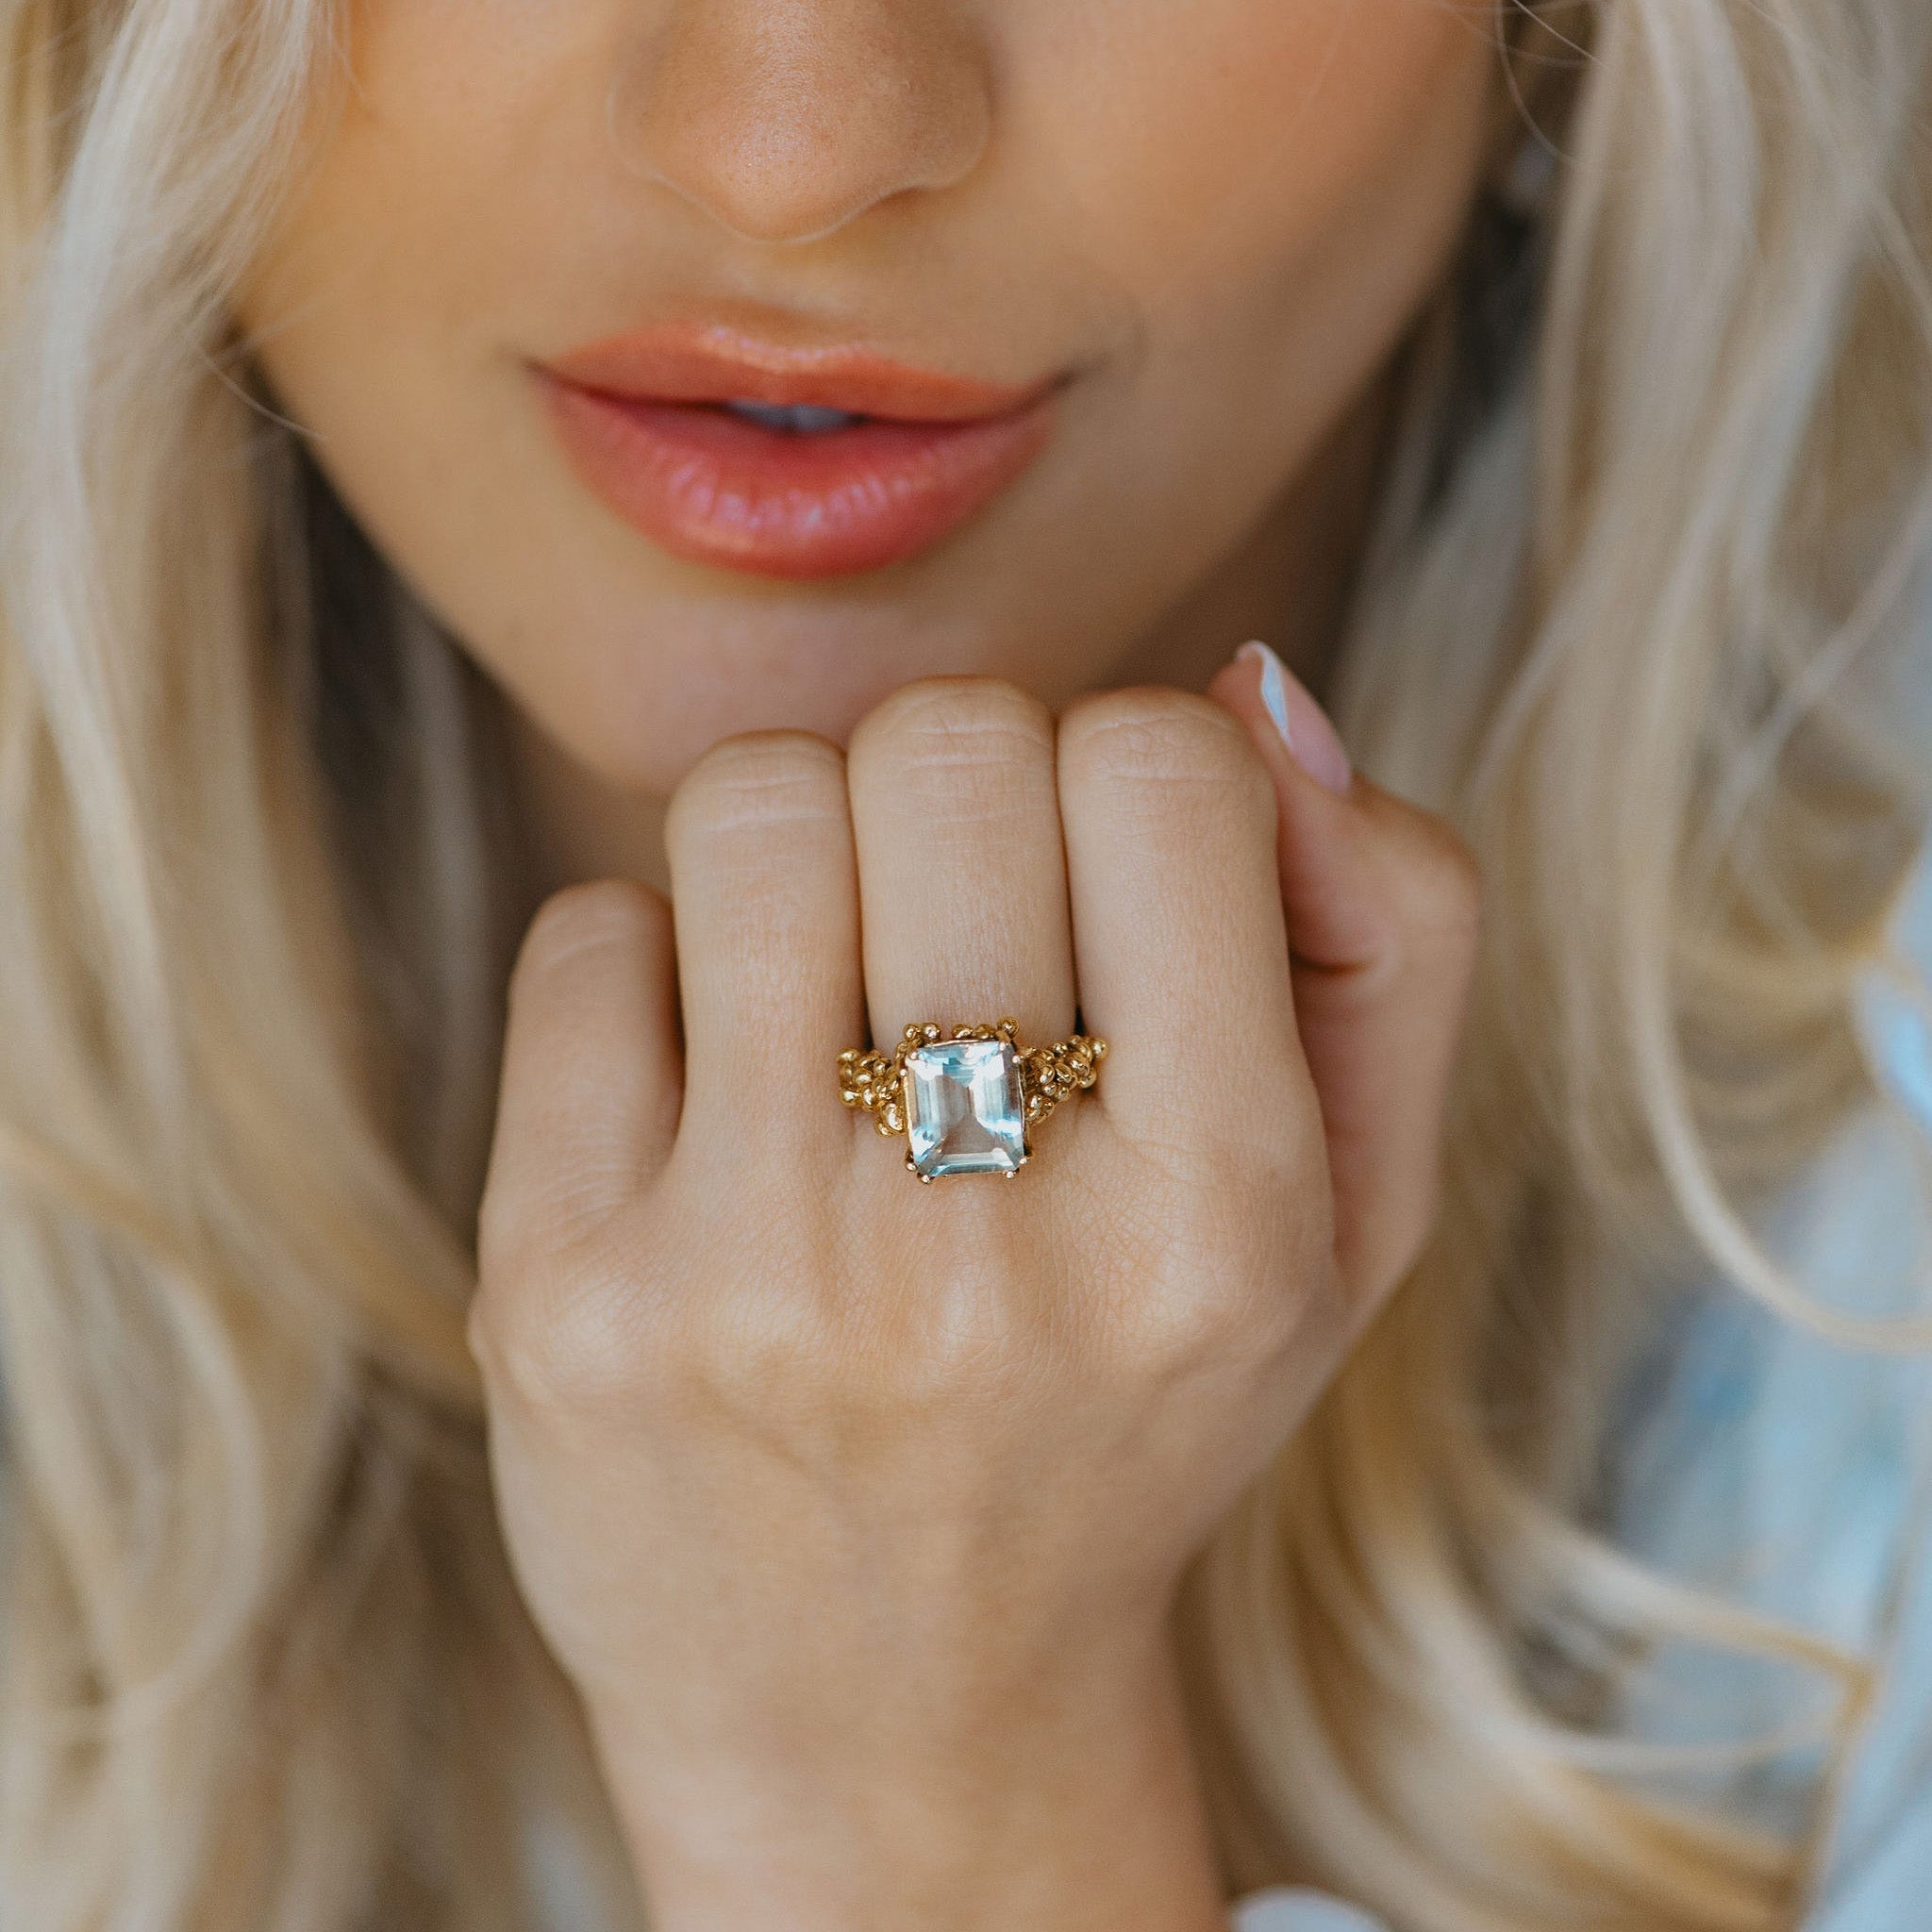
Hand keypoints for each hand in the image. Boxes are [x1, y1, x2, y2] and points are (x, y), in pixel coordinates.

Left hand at [469, 656, 1478, 1931]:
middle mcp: (984, 1258)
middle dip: (956, 787)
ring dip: (800, 843)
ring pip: (751, 802)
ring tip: (830, 983)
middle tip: (957, 922)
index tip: (1105, 881)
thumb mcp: (1354, 1222)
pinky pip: (587, 932)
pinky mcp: (556, 1294)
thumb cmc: (1131, 1418)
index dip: (1133, 766)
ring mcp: (748, 1276)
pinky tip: (706, 1099)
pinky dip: (654, 964)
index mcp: (1218, 1228)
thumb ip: (1391, 930)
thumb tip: (1245, 681)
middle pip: (947, 747)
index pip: (1163, 764)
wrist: (886, 1718)